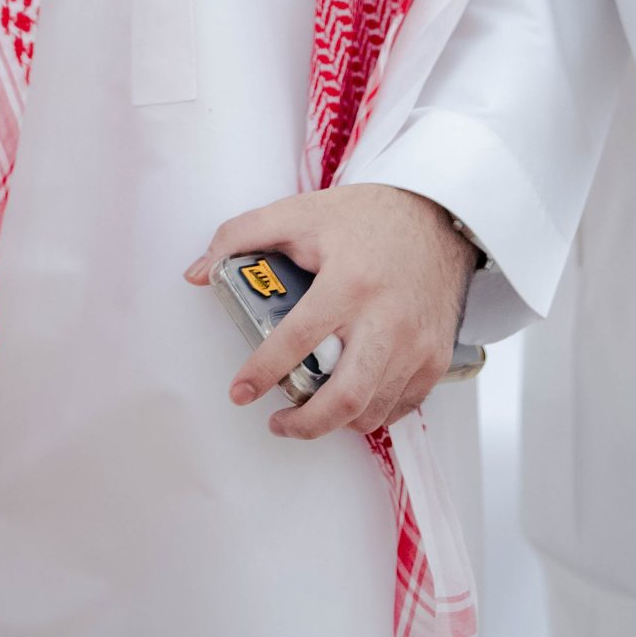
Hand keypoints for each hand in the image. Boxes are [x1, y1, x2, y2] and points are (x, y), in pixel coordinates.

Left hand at [187, 184, 477, 440]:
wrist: (437, 215)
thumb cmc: (367, 217)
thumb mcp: (300, 213)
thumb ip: (242, 236)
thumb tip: (198, 272)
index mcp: (349, 282)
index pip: (297, 341)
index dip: (262, 372)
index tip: (240, 391)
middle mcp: (386, 319)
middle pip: (345, 397)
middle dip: (305, 424)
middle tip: (277, 422)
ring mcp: (416, 344)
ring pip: (373, 410)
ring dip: (335, 422)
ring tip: (310, 410)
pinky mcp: (437, 357)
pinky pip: (401, 407)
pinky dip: (372, 414)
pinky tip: (350, 402)